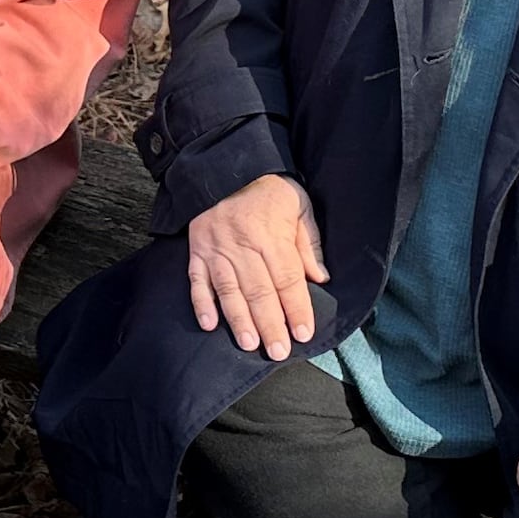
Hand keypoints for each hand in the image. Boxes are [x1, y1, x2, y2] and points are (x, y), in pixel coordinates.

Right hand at [186, 174, 327, 357]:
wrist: (225, 165)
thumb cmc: (269, 189)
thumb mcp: (299, 206)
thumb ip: (310, 243)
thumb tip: (321, 278)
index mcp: (272, 235)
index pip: (287, 278)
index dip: (297, 308)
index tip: (304, 333)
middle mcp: (243, 245)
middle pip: (259, 291)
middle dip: (271, 324)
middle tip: (278, 352)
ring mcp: (217, 249)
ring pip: (229, 290)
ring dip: (239, 320)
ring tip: (249, 344)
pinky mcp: (197, 250)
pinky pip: (197, 281)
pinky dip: (202, 303)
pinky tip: (209, 325)